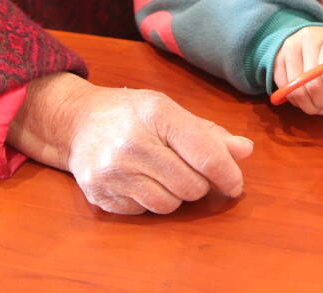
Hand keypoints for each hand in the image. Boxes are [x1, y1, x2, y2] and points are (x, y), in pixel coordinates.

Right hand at [4, 72, 253, 214]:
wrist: (77, 122)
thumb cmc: (132, 114)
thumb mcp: (169, 111)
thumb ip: (207, 133)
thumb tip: (245, 151)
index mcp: (157, 114)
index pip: (204, 154)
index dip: (227, 174)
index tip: (235, 185)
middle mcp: (133, 143)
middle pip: (190, 186)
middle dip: (198, 184)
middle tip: (188, 172)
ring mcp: (113, 171)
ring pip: (168, 205)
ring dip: (174, 196)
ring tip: (163, 176)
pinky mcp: (100, 194)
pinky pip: (144, 213)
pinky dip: (149, 202)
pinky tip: (140, 181)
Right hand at [273, 26, 322, 115]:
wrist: (303, 39)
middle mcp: (308, 38)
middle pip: (313, 82)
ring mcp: (289, 48)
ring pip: (297, 89)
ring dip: (310, 104)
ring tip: (319, 105)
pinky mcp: (276, 60)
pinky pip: (285, 89)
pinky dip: (297, 101)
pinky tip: (306, 99)